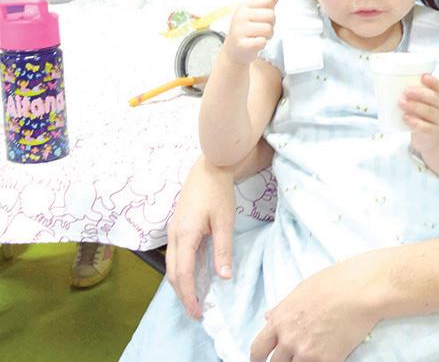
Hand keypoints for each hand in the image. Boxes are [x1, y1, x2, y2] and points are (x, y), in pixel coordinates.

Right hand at [165, 157, 236, 318]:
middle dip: (183, 294)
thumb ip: (223, 250)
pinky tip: (191, 275)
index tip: (197, 312)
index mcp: (185, 235)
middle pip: (173, 273)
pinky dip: (180, 270)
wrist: (209, 167)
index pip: (183, 273)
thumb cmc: (218, 192)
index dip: (189, 295)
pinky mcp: (176, 226)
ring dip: (180, 283)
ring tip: (193, 298)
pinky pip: (175, 255)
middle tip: (195, 312)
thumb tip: (224, 277)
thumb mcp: (224, 221)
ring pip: (171, 265)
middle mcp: (174, 235)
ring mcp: (173, 230)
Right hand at [223, 0, 283, 65]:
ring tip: (256, 37)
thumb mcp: (259, 11)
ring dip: (266, 36)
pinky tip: (253, 44)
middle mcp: (240, 15)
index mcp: (245, 5)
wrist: (235, 51)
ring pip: (268, 29)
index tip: (260, 19)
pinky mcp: (241, 44)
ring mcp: (239, 29)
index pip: (269, 2)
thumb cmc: (249, 29)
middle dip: (269, 25)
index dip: (270, 13)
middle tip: (258, 30)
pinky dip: (261, 44)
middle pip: (271, 16)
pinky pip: (262, 42)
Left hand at [249, 257, 379, 361]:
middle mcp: (289, 339)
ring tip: (309, 355)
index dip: (258, 358)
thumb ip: (283, 308)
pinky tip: (326, 356)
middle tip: (289, 358)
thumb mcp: (301, 290)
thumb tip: (269, 317)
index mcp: (280, 320)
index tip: (262, 360)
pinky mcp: (326, 360)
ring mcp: (307, 352)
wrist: (361, 289)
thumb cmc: (334, 283)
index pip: (257, 349)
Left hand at [399, 73, 438, 153]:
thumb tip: (387, 84)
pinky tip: (405, 118)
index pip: (438, 86)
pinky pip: (425, 127)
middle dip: (420, 93)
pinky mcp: (433, 133)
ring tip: (401, 103)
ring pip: (429, 112)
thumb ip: (411, 96)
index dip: (432, 81)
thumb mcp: (421, 105)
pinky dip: (415, 122)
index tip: (423, 76)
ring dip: (414, 106)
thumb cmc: (422, 117)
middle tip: (406, 91)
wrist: (431, 140)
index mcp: (438, 97)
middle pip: (433, 98)